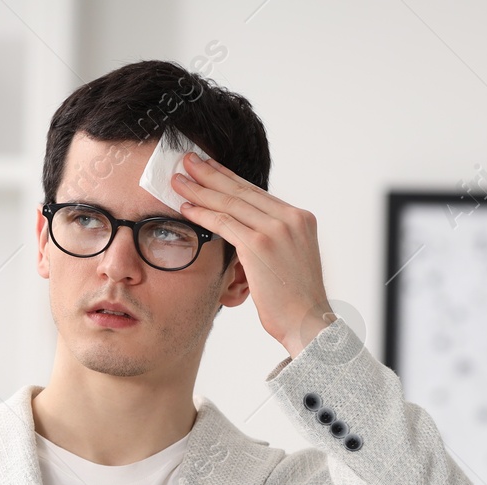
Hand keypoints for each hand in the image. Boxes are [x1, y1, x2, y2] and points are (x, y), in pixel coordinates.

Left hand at [171, 152, 334, 357]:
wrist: (308, 323)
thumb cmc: (295, 300)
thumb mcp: (291, 259)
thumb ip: (273, 240)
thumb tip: (246, 233)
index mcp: (300, 218)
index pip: (257, 193)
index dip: (228, 178)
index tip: (209, 167)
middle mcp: (291, 218)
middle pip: (242, 191)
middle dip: (210, 174)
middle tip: (187, 159)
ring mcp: (277, 230)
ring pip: (230, 203)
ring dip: (200, 191)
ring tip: (178, 180)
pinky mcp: (260, 245)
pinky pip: (224, 224)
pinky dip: (202, 215)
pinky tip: (184, 209)